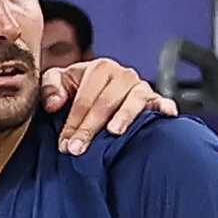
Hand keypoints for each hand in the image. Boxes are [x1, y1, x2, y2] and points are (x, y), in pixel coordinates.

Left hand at [38, 55, 178, 152]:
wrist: (96, 90)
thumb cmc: (76, 88)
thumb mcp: (58, 81)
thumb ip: (50, 87)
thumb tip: (54, 104)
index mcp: (100, 68)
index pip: (85, 97)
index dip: (73, 121)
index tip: (64, 143)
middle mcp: (123, 75)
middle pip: (106, 102)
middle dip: (90, 127)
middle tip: (77, 148)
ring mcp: (140, 88)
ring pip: (133, 101)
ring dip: (124, 116)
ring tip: (114, 131)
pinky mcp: (154, 100)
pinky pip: (161, 101)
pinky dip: (165, 106)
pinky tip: (166, 114)